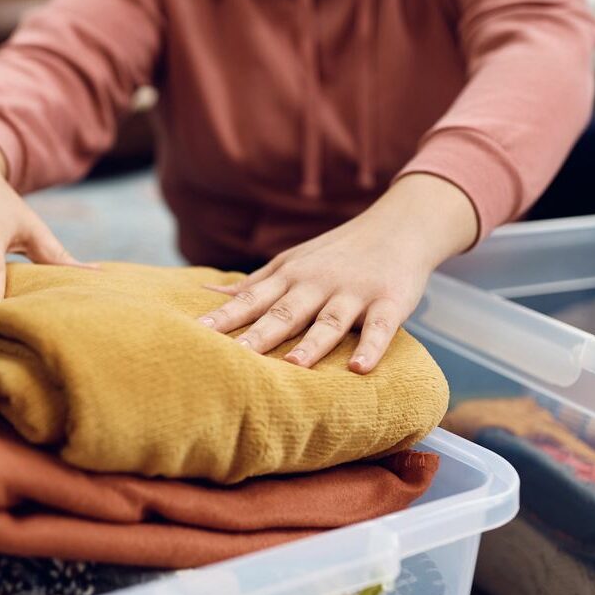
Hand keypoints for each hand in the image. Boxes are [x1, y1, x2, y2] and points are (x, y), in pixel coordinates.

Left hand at [197, 174, 477, 372]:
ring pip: (329, 321)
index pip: (251, 299)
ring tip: (291, 366)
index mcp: (290, 276)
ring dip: (311, 344)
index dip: (224, 317)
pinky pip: (380, 327)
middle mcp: (317, 283)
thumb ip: (254, 282)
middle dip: (258, 335)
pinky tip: (359, 368)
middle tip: (232, 358)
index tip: (195, 334)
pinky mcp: (389, 301)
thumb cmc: (336, 252)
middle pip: (284, 312)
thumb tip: (208, 293)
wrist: (399, 226)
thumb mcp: (292, 261)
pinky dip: (372, 347)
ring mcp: (354, 292)